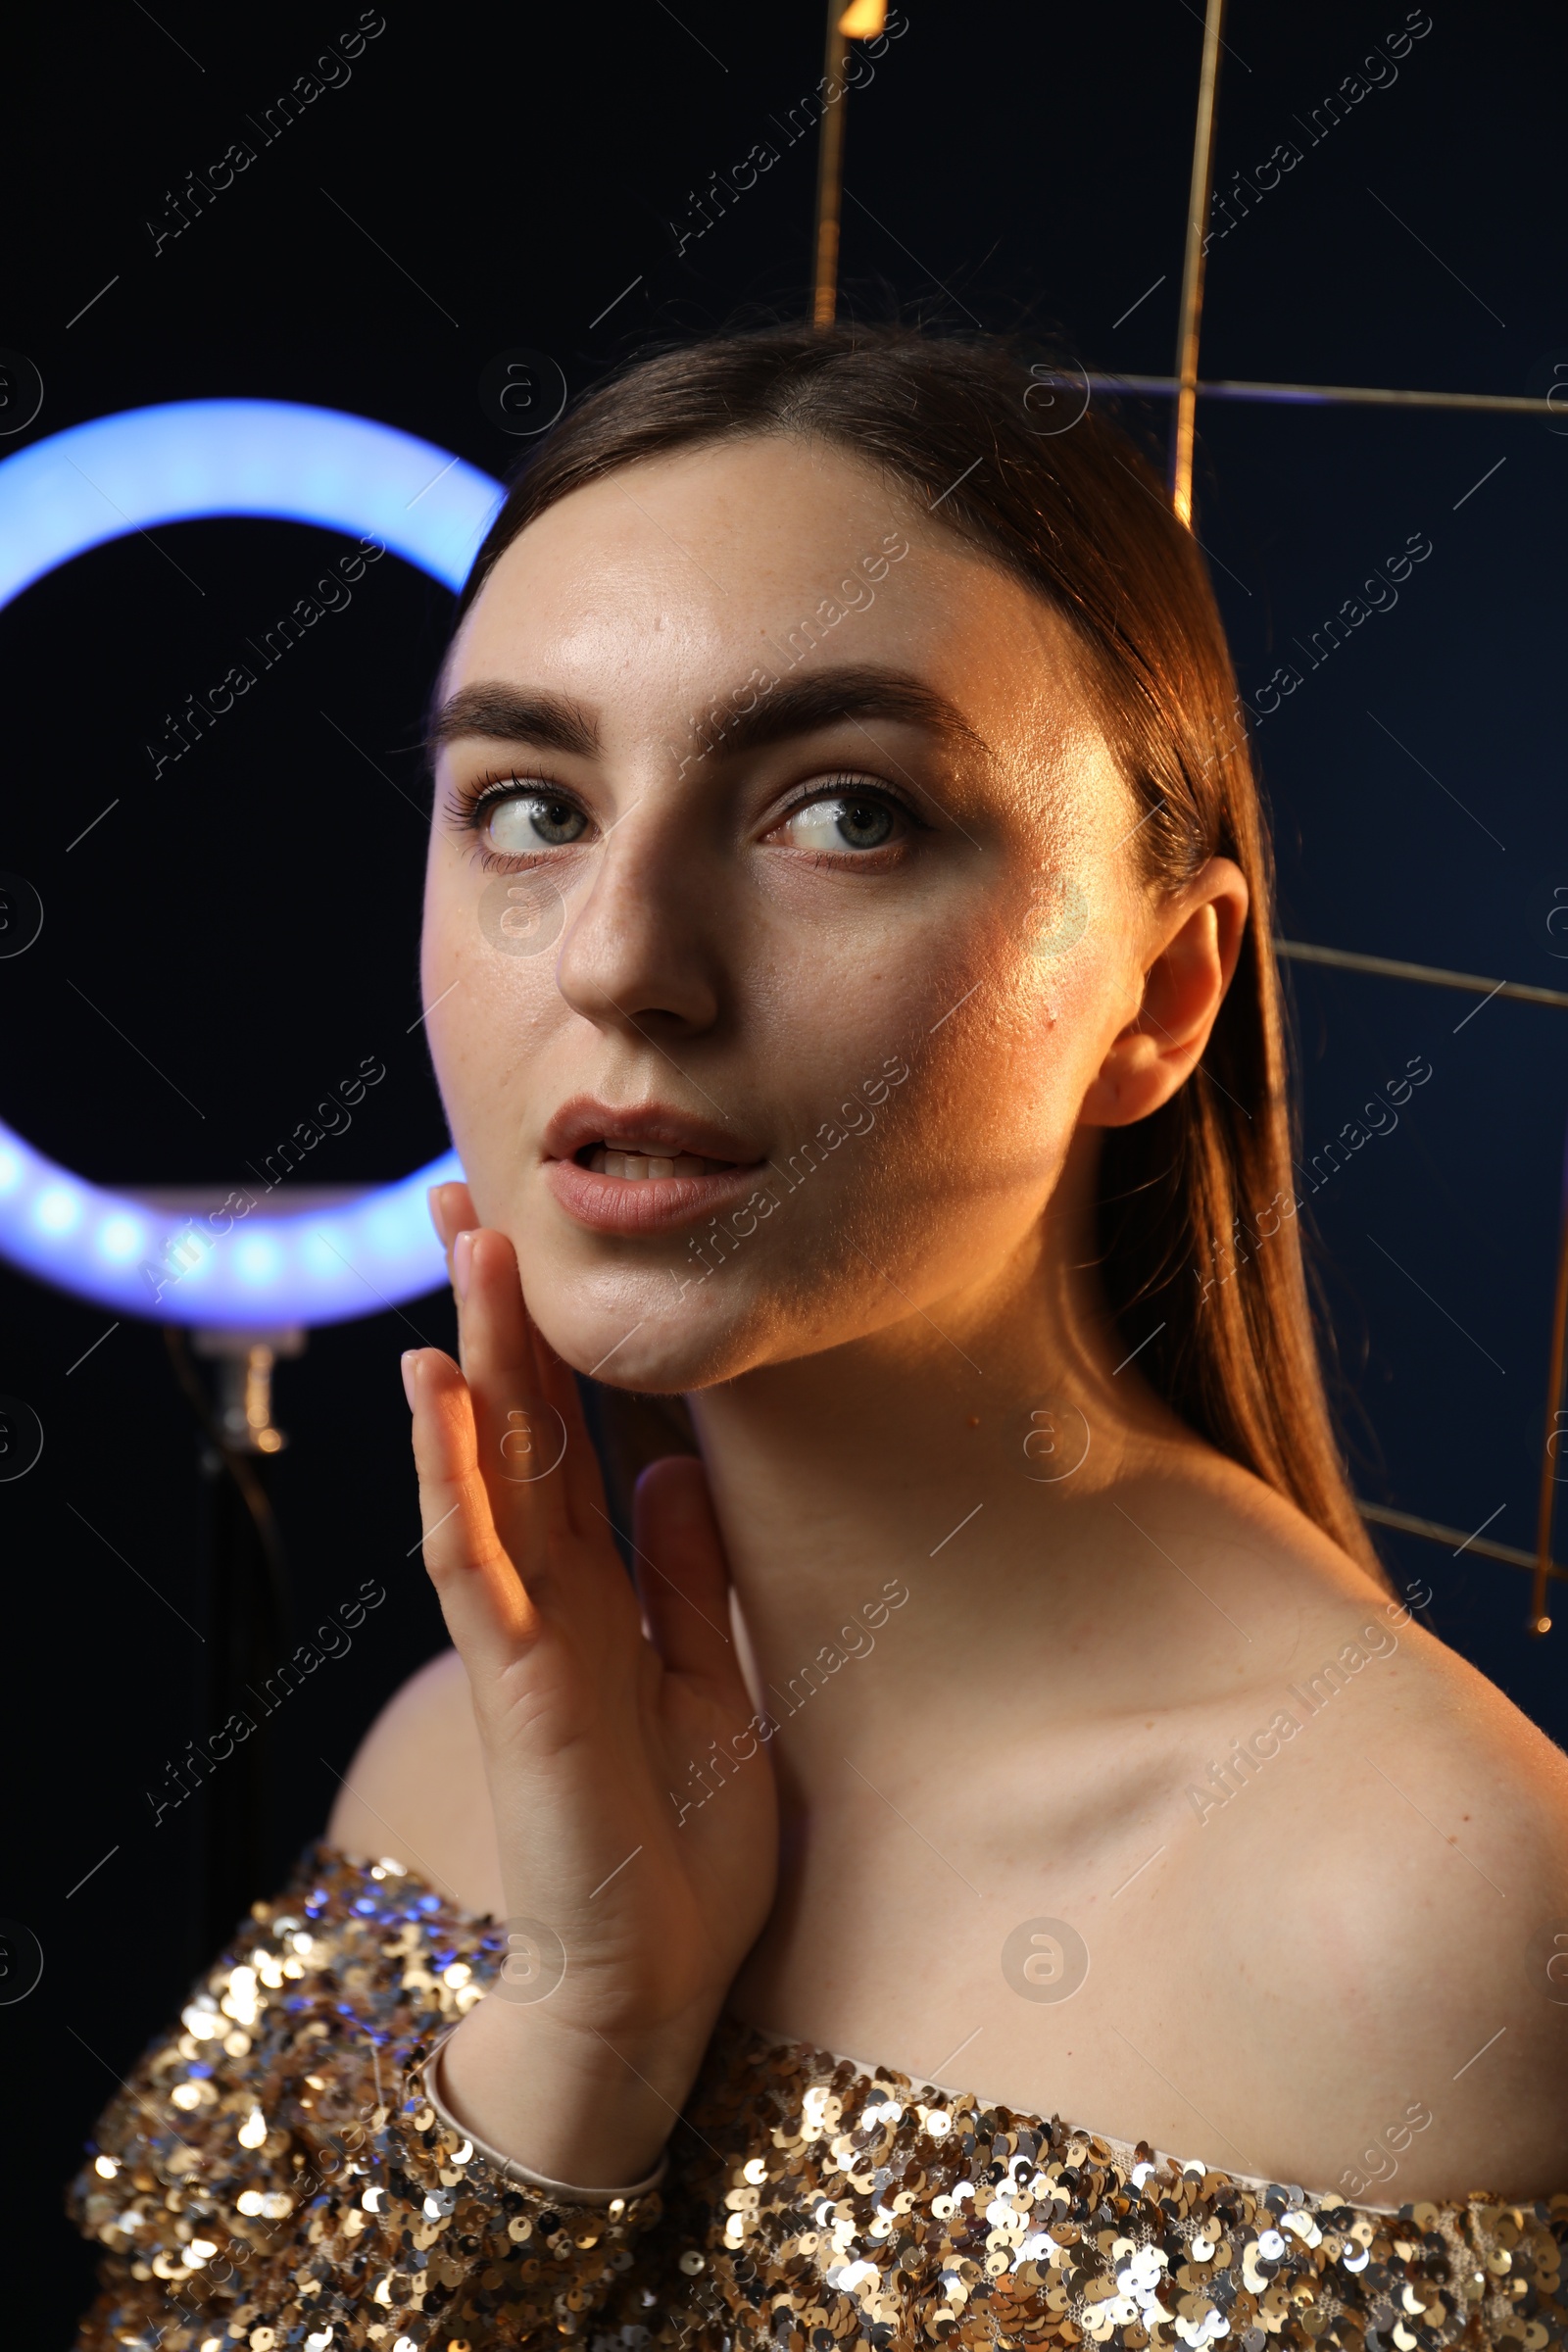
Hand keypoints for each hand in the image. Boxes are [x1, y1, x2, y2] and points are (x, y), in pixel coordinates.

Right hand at [403, 1180, 776, 2183]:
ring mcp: (526, 1628)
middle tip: (468, 1194)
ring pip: (489, 1467)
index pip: (571, 1437)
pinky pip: (476, 1558)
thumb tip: (677, 1467)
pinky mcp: (516, 1678)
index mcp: (604, 1585)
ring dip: (475, 1355)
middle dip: (496, 1311)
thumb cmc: (681, 1838)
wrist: (652, 1976)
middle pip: (519, 1425)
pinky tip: (438, 1394)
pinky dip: (453, 1473)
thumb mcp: (710, 1675)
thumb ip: (685, 1574)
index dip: (556, 1340)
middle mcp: (555, 1590)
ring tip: (462, 1247)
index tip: (542, 1243)